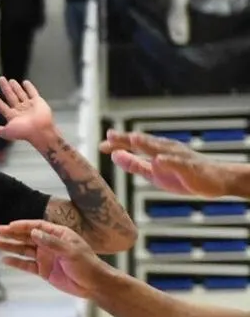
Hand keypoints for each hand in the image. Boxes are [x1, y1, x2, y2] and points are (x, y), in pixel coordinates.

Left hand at [0, 77, 54, 142]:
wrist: (40, 130)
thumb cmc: (23, 132)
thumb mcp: (7, 132)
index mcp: (12, 116)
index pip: (1, 106)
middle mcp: (20, 110)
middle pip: (10, 97)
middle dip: (5, 88)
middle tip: (0, 78)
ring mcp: (29, 105)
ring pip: (20, 94)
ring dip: (16, 87)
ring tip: (10, 80)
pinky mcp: (38, 101)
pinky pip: (33, 92)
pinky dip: (29, 87)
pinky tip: (25, 82)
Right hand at [0, 220, 111, 298]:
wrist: (93, 284)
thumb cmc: (87, 265)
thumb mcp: (71, 251)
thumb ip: (51, 242)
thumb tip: (33, 233)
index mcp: (59, 235)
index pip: (37, 226)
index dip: (23, 225)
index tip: (9, 226)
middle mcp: (49, 244)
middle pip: (27, 237)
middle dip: (11, 234)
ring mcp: (45, 257)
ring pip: (23, 250)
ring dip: (10, 247)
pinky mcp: (43, 270)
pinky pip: (26, 265)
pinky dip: (16, 262)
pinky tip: (4, 259)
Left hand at [99, 129, 230, 196]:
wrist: (215, 181)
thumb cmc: (183, 176)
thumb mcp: (153, 172)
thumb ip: (134, 164)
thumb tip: (114, 155)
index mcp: (156, 151)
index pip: (134, 145)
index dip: (118, 144)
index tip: (101, 145)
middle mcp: (166, 149)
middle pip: (144, 142)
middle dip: (128, 139)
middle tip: (110, 135)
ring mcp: (179, 157)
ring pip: (161, 149)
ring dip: (147, 143)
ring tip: (133, 139)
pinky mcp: (190, 167)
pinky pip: (179, 164)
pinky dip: (169, 161)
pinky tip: (159, 160)